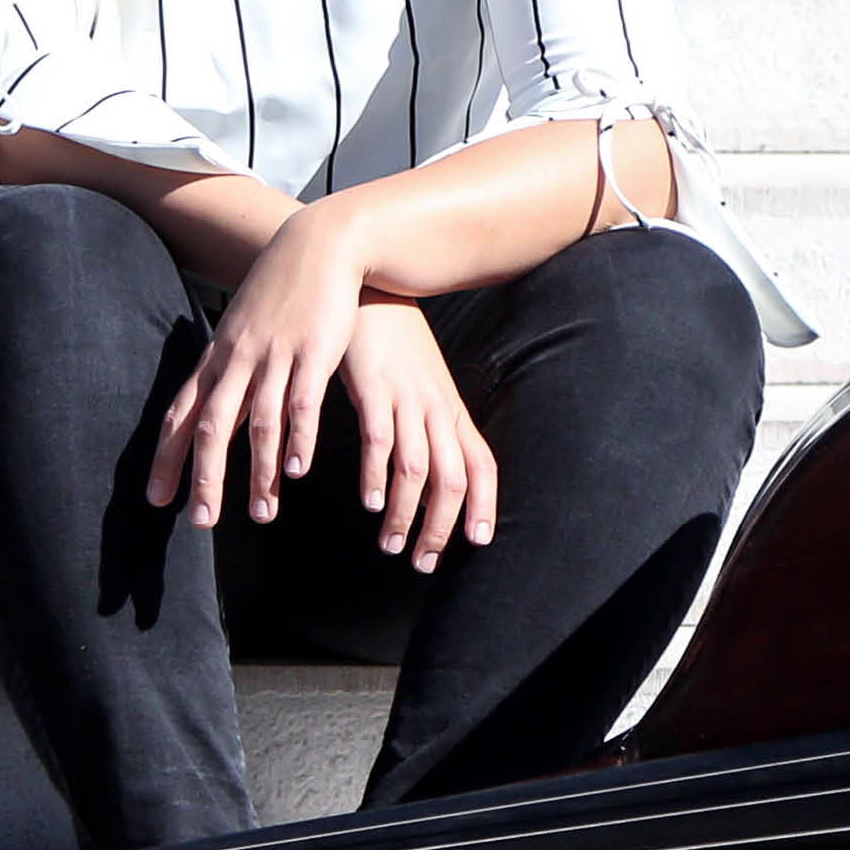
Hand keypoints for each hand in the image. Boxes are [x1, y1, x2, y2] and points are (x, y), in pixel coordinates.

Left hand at [147, 204, 370, 529]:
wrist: (319, 245)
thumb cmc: (281, 292)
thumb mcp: (243, 329)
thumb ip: (229, 370)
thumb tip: (212, 408)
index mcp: (219, 358)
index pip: (181, 415)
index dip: (167, 458)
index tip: (158, 500)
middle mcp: (238, 360)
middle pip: (211, 427)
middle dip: (205, 478)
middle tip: (202, 522)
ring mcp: (275, 356)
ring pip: (258, 423)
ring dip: (258, 473)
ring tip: (262, 514)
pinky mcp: (313, 352)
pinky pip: (301, 403)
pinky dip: (298, 439)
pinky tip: (297, 471)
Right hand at [338, 296, 495, 568]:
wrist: (364, 286)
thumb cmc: (388, 337)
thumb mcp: (418, 379)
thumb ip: (423, 417)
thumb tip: (422, 461)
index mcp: (449, 407)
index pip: (482, 463)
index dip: (485, 504)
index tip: (477, 541)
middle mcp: (436, 407)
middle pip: (455, 478)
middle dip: (443, 527)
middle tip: (424, 563)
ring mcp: (407, 398)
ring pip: (420, 469)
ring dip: (407, 515)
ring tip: (391, 545)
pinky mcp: (374, 388)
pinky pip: (381, 441)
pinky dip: (377, 477)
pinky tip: (370, 502)